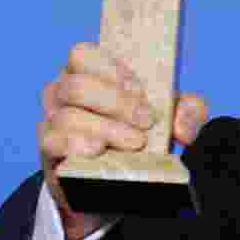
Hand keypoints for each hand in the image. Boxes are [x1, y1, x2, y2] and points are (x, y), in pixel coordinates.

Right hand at [37, 42, 207, 239]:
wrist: (121, 184)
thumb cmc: (143, 137)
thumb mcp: (171, 119)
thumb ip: (189, 112)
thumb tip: (183, 129)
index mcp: (88, 75)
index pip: (82, 55)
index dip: (111, 70)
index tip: (140, 91)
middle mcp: (63, 95)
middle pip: (75, 86)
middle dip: (115, 103)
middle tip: (145, 122)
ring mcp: (52, 123)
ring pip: (66, 117)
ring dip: (106, 129)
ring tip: (135, 144)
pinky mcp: (50, 154)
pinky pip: (51, 143)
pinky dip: (76, 145)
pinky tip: (98, 151)